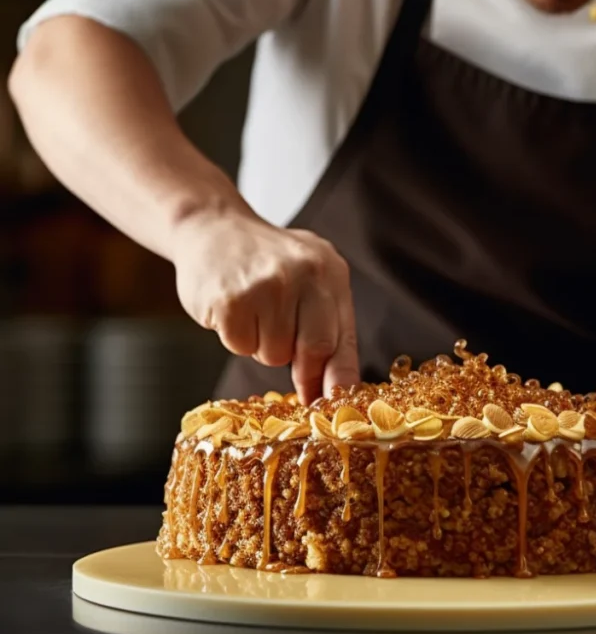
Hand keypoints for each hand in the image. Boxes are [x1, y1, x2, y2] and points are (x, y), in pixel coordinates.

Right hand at [171, 209, 358, 403]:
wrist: (213, 227)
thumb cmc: (267, 264)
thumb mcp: (309, 280)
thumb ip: (327, 326)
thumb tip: (335, 389)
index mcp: (330, 272)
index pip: (344, 338)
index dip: (340, 379)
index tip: (337, 406)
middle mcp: (305, 274)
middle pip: (315, 350)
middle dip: (304, 369)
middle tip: (289, 362)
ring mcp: (267, 286)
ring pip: (274, 354)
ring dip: (263, 344)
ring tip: (255, 311)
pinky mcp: (231, 300)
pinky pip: (241, 346)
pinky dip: (235, 337)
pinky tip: (233, 308)